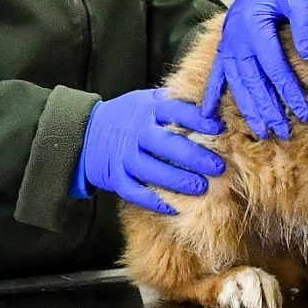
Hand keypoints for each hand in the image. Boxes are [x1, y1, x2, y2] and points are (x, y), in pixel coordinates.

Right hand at [72, 89, 224, 214]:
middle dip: (193, 156)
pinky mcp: (116, 178)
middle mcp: (136, 133)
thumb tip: (211, 101)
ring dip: (178, 180)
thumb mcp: (148, 100)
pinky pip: (135, 192)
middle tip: (218, 166)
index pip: (175, 111)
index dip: (197, 119)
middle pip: (166, 144)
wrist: (89, 133)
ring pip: (152, 170)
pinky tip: (175, 207)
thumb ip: (174, 102)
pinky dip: (154, 201)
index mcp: (148, 110)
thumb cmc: (130, 116)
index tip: (218, 127)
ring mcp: (124, 157)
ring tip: (202, 187)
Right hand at [201, 0, 307, 137]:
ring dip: (247, 108)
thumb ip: (305, 24)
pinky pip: (218, 72)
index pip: (274, 66)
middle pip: (252, 81)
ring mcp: (229, 40)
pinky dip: (212, 94)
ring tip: (260, 131)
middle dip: (268, 109)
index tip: (305, 113)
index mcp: (253, 23)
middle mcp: (236, 36)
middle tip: (282, 133)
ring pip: (236, 82)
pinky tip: (208, 115)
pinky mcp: (228, 42)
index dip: (289, 92)